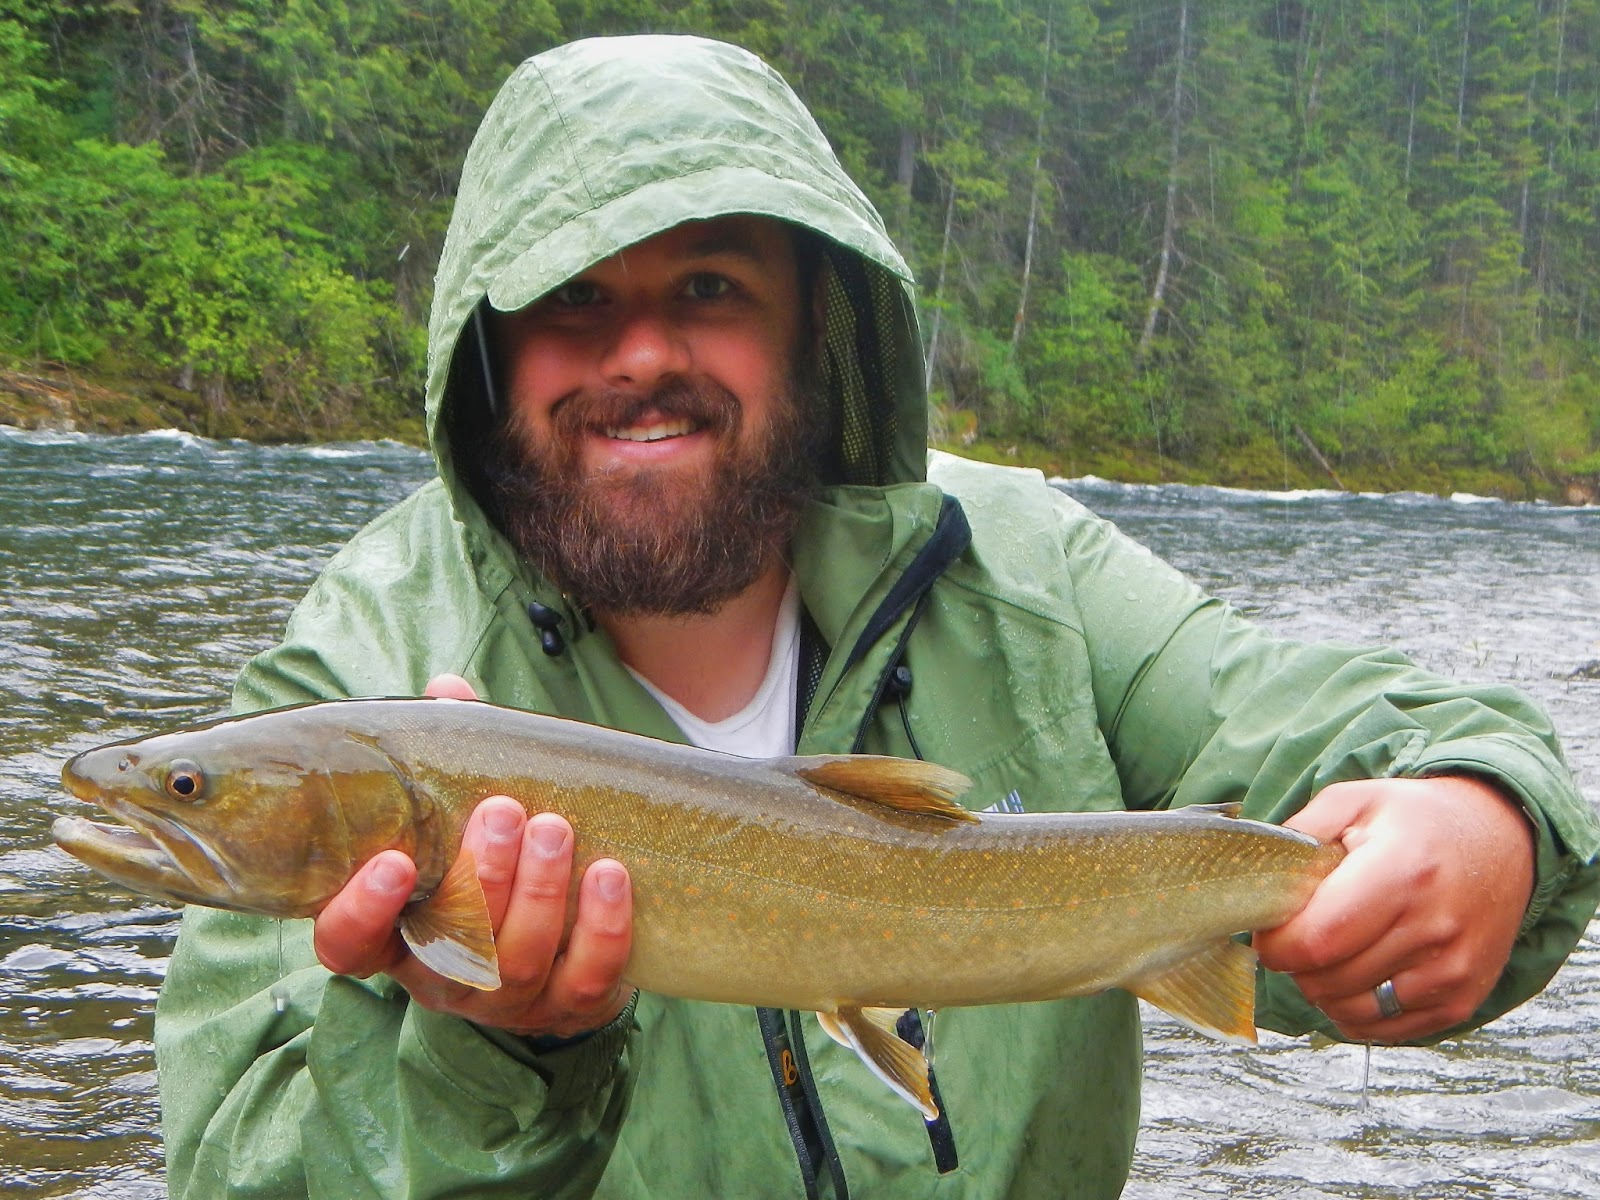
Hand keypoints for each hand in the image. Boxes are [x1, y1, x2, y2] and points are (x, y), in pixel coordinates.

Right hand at [311, 674, 634, 1038]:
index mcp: (398, 935)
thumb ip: (450, 758)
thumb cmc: (495, 863)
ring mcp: (508, 1001)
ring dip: (539, 891)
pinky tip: (609, 874)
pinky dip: (601, 927)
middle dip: (481, 875)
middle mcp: (444, 977)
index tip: (393, 861)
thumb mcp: (460, 816)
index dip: (360, 913)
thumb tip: (448, 689)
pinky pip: (587, 979)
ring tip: (555, 828)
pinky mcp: (571, 1007)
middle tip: (503, 810)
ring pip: (517, 962)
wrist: (565, 942)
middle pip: (452, 946)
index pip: (348, 946)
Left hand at [1254, 776, 1533, 1041]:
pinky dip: (1355, 1010)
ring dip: (1323, 989)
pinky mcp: (1460, 1000)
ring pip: (1350, 1011)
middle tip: (1301, 933)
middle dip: (1296, 964)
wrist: (1502, 841)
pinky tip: (1356, 973)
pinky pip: (1383, 1030)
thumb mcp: (1354, 801)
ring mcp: (1451, 971)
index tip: (1270, 928)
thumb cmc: (1415, 821)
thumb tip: (1254, 880)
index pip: (1316, 940)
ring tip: (1330, 950)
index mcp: (1400, 874)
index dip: (1277, 943)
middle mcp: (1432, 928)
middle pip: (1326, 981)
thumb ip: (1298, 835)